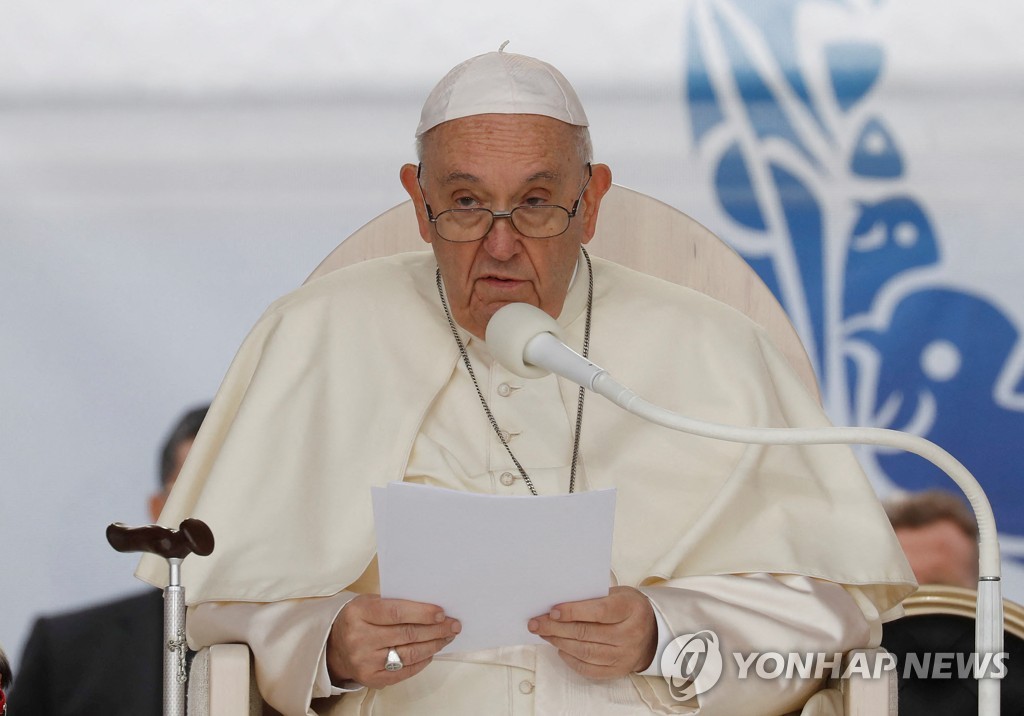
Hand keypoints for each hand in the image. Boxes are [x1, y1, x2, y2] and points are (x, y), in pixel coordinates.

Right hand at [326, 594, 460, 688]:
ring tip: (446, 637)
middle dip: (435, 630)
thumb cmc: (358, 619)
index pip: (396, 612)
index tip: (442, 613)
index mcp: (358, 613)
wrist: (334, 647)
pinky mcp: (371, 679)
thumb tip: (431, 607)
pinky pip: (404, 671)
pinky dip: (422, 661)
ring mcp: (364, 661)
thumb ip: (394, 603)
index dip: (422, 613)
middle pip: (407, 634)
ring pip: (409, 654)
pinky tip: (431, 651)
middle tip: (453, 625)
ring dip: (433, 645)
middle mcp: (359, 638)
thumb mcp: (368, 602)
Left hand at [527, 586, 656, 679]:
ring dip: (560, 642)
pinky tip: (560, 648)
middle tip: (537, 623)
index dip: (573, 611)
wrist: (653, 631)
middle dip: (557, 627)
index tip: (552, 610)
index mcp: (631, 609)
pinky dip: (571, 659)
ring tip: (544, 633)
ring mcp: (625, 655)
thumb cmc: (628, 607)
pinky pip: (589, 669)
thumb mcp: (617, 594)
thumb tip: (558, 605)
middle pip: (587, 633)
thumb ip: (592, 598)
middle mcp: (630, 634)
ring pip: (585, 652)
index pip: (598, 612)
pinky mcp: (619, 670)